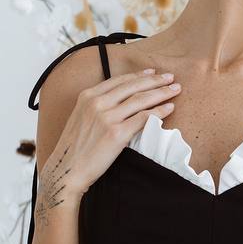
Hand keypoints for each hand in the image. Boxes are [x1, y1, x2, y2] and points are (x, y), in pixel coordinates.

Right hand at [40, 69, 182, 197]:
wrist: (67, 170)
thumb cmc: (76, 149)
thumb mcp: (81, 118)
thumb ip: (97, 106)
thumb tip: (119, 101)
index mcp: (87, 96)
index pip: (119, 81)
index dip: (138, 75)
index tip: (152, 72)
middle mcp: (97, 103)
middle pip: (133, 86)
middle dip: (155, 80)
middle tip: (170, 77)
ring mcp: (107, 117)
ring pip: (141, 99)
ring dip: (161, 92)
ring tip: (175, 89)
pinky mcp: (116, 133)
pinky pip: (144, 118)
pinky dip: (159, 111)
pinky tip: (169, 108)